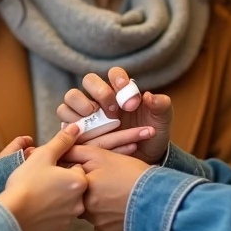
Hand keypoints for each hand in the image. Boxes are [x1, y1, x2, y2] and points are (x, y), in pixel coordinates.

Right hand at [0, 125, 87, 230]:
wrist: (11, 215)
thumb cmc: (26, 182)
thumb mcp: (43, 155)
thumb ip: (62, 141)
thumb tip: (76, 127)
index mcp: (79, 181)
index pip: (76, 167)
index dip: (61, 165)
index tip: (47, 168)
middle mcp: (80, 202)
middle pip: (73, 186)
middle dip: (61, 182)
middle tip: (41, 180)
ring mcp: (69, 219)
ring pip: (66, 202)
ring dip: (57, 198)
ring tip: (37, 195)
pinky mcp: (59, 230)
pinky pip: (58, 218)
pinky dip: (50, 213)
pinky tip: (36, 209)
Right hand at [57, 66, 172, 163]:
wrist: (146, 157)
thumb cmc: (153, 132)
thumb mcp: (162, 119)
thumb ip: (161, 105)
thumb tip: (148, 96)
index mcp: (120, 89)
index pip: (113, 74)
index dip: (118, 80)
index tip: (131, 99)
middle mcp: (100, 98)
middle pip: (86, 82)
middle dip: (98, 92)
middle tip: (112, 110)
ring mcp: (85, 117)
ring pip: (67, 104)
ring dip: (79, 110)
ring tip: (96, 121)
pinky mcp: (77, 135)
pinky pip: (69, 130)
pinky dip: (81, 134)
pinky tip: (100, 143)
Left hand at [63, 144, 149, 230]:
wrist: (157, 200)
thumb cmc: (131, 175)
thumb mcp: (103, 156)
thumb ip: (78, 152)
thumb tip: (62, 153)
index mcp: (81, 188)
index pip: (71, 180)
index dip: (82, 174)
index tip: (94, 171)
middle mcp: (84, 208)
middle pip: (80, 196)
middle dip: (89, 189)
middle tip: (107, 182)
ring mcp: (96, 222)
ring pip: (91, 210)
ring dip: (99, 203)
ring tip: (117, 193)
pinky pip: (103, 222)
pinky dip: (109, 215)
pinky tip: (121, 206)